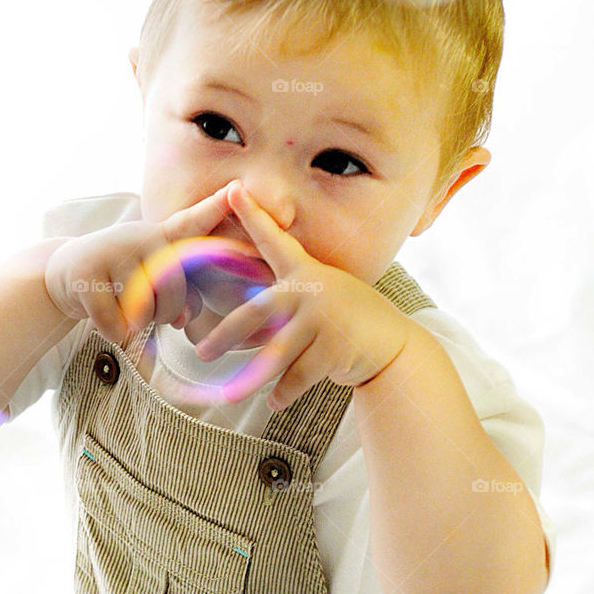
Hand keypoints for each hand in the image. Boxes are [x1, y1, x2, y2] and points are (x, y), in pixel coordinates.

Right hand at [43, 186, 235, 341]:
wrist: (64, 273)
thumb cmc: (121, 278)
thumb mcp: (153, 281)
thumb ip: (181, 297)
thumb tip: (182, 319)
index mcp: (161, 237)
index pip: (190, 223)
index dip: (213, 208)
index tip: (235, 190)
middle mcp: (138, 237)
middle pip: (173, 287)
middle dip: (167, 313)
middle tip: (152, 314)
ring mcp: (110, 251)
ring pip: (144, 308)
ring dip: (137, 324)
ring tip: (124, 310)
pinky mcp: (85, 273)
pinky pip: (115, 322)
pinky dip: (113, 331)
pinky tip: (104, 318)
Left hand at [194, 181, 413, 408]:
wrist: (393, 346)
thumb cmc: (346, 322)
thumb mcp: (318, 301)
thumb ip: (283, 307)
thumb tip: (238, 332)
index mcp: (305, 273)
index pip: (274, 241)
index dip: (253, 215)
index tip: (233, 190)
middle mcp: (312, 289)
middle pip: (256, 312)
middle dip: (226, 335)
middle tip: (201, 351)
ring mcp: (323, 318)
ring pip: (275, 352)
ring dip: (250, 378)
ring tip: (227, 394)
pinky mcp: (334, 347)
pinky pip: (298, 375)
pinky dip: (284, 392)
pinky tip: (273, 402)